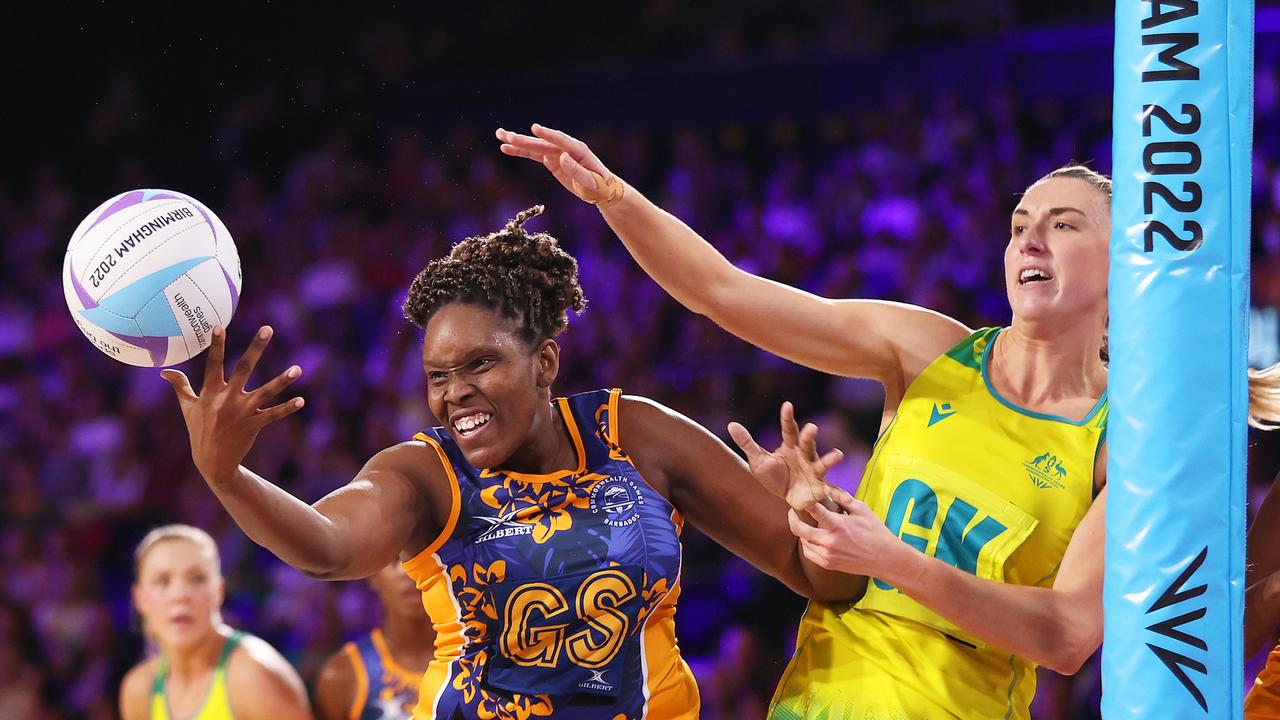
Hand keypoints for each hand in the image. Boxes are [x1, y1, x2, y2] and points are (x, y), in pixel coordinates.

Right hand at [161, 326, 304, 484]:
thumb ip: (180, 386)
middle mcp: (226, 400)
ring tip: (297, 369)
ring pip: (265, 393)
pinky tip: (301, 401)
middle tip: (268, 328)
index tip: (219, 326)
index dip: (216, 345)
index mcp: (210, 393)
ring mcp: (241, 413)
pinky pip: (273, 416)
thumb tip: (164, 371)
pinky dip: (287, 409)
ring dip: (282, 381)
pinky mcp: (253, 426)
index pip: (212, 364)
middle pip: (243, 369)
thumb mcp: (187, 408)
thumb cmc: (199, 430)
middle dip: (256, 349)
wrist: (212, 462)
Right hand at [495, 124, 624, 205]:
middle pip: (542, 142)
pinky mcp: (551, 159)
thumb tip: (562, 157)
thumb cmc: (598, 186)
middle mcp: (565, 148)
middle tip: (507, 135)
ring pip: (534, 145)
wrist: (600, 189)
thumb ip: (576, 170)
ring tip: (499, 135)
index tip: (534, 128)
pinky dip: (520, 151)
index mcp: (578, 150)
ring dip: (517, 141)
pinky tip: (506, 148)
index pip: (560, 141)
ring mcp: (557, 152)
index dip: (547, 135)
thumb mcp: (590, 182)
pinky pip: (533, 154)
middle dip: (524, 139)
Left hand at [727, 402, 843, 512]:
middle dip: (809, 436)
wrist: (788, 498)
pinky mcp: (819, 489)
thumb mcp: (758, 460)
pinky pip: (829, 490)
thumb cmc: (774, 475)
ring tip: (838, 455)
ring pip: (822, 463)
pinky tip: (842, 496)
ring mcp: (814, 472)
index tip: (787, 405)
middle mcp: (805, 456)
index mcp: (790, 447)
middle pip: (807, 443)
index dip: (788, 418)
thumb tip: (731, 424)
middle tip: (812, 428)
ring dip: (830, 459)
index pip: (789, 429)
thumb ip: (747, 443)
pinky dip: (837, 493)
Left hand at [788, 487, 911, 581]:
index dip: (804, 501)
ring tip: (804, 523)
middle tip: (792, 511)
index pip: (813, 510)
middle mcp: (829, 541)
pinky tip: (811, 538)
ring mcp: (827, 554)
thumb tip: (830, 489)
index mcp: (837, 525)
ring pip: (802, 541)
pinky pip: (809, 553)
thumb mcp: (862, 510)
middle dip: (792, 517)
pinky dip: (807, 544)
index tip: (800, 496)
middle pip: (799, 529)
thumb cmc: (875, 532)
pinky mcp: (828, 564)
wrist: (884, 558)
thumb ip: (844, 499)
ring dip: (801, 531)